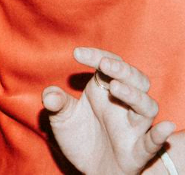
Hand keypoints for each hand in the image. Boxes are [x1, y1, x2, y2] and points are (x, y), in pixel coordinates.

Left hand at [45, 47, 177, 174]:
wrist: (90, 169)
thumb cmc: (80, 137)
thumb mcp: (62, 118)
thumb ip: (56, 103)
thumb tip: (49, 95)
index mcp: (103, 91)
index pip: (108, 66)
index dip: (97, 56)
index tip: (77, 53)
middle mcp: (123, 105)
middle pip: (135, 80)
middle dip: (122, 70)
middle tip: (105, 64)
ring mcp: (133, 127)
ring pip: (147, 107)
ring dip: (134, 96)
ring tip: (116, 88)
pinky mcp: (139, 150)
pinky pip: (153, 141)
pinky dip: (160, 134)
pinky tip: (165, 127)